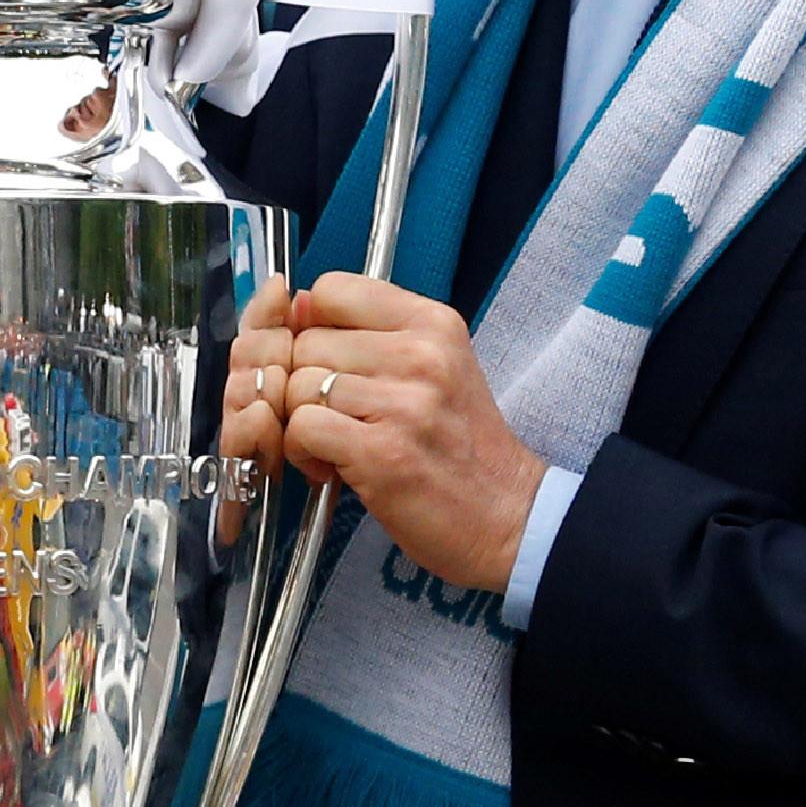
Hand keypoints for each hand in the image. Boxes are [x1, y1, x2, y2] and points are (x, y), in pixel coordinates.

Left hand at [223, 274, 537, 593]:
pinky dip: (303, 451)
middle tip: (333, 418)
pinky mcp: (381, 452)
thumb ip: (372, 332)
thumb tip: (297, 304)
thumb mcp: (436, 367)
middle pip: (306, 341)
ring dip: (301, 421)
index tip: (330, 364)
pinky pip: (302, 426)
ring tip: (334, 446)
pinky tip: (330, 467)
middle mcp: (422, 354)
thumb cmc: (460, 446)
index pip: (332, 290)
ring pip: (299, 384)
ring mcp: (404, 403)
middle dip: (304, 383)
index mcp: (433, 323)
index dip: (312, 327)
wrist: (508, 516)